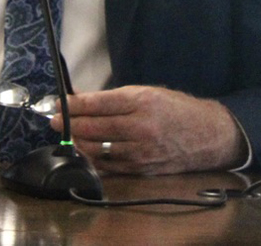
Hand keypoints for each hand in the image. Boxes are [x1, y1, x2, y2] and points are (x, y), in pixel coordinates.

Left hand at [50, 85, 248, 174]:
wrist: (206, 135)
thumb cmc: (175, 109)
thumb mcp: (146, 92)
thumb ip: (113, 98)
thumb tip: (82, 100)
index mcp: (141, 102)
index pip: (97, 104)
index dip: (73, 105)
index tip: (57, 103)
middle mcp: (140, 127)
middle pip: (93, 128)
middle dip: (69, 124)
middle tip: (54, 120)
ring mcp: (140, 151)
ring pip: (97, 149)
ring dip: (77, 142)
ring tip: (67, 135)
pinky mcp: (141, 168)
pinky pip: (109, 166)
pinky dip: (92, 159)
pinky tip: (83, 151)